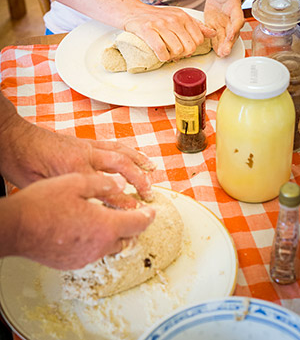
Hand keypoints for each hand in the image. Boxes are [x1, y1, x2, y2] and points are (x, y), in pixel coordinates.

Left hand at [1, 113, 154, 201]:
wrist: (14, 138)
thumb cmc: (24, 163)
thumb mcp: (44, 188)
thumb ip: (69, 196)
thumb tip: (88, 209)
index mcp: (76, 169)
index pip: (108, 189)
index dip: (125, 203)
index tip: (136, 213)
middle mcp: (86, 155)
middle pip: (122, 166)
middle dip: (139, 180)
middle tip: (149, 193)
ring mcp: (86, 146)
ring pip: (120, 151)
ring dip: (138, 160)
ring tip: (152, 169)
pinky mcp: (84, 141)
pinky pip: (111, 144)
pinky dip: (126, 149)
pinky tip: (132, 154)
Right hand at [9, 173, 154, 269]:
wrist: (17, 227)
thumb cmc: (44, 204)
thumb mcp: (77, 182)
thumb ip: (103, 184)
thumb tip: (120, 185)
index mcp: (106, 225)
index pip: (138, 223)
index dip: (148, 216)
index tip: (152, 212)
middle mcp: (99, 245)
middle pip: (127, 238)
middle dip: (133, 226)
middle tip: (132, 215)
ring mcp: (85, 257)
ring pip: (110, 247)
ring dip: (115, 235)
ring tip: (108, 221)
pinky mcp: (72, 263)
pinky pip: (93, 252)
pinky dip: (97, 242)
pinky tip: (86, 230)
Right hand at [123, 5, 215, 61]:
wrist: (134, 12)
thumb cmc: (157, 17)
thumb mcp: (179, 17)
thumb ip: (196, 26)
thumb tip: (212, 33)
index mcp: (183, 17)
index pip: (198, 39)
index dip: (193, 48)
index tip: (184, 48)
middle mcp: (174, 19)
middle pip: (189, 47)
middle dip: (183, 54)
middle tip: (176, 53)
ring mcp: (161, 25)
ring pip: (177, 50)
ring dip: (172, 57)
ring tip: (167, 53)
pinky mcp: (148, 31)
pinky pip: (161, 50)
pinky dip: (163, 57)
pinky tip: (161, 55)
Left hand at [204, 0, 244, 56]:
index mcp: (234, 8)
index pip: (237, 19)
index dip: (235, 27)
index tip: (231, 34)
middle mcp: (231, 19)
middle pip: (232, 33)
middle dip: (229, 42)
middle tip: (226, 51)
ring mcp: (224, 25)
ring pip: (225, 38)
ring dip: (223, 47)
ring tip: (221, 54)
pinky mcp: (215, 28)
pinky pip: (216, 38)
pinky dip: (216, 45)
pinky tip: (216, 52)